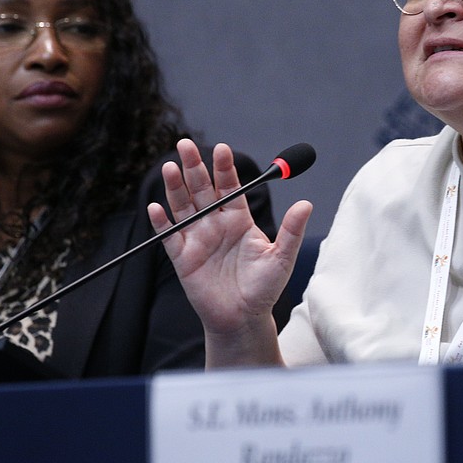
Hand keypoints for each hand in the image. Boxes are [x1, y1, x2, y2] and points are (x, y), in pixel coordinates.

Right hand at [147, 139, 311, 365]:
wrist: (243, 318)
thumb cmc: (264, 288)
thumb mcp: (281, 258)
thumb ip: (292, 231)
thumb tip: (306, 204)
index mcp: (239, 219)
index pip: (229, 186)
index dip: (224, 168)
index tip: (221, 149)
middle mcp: (216, 223)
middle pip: (201, 189)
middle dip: (194, 167)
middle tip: (185, 144)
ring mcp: (197, 238)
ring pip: (183, 206)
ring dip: (175, 187)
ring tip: (171, 167)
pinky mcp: (182, 257)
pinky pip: (169, 236)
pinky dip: (162, 222)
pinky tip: (156, 207)